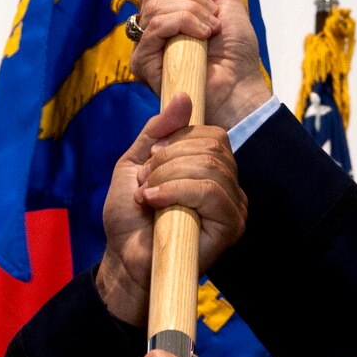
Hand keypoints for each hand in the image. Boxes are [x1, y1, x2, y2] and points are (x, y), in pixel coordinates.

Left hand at [96, 96, 247, 323]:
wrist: (124, 259)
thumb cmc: (131, 217)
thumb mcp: (136, 162)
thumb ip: (157, 131)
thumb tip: (184, 97)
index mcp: (212, 170)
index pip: (212, 134)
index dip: (177, 139)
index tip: (150, 160)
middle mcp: (229, 187)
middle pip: (211, 146)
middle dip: (168, 159)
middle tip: (145, 182)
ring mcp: (233, 208)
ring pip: (210, 166)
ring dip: (168, 176)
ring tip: (148, 195)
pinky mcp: (229, 228)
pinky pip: (211, 192)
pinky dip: (176, 190)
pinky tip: (154, 202)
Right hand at [131, 0, 273, 130]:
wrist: (241, 85)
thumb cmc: (236, 50)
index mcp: (166, 14)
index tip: (209, 1)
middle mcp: (152, 29)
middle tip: (213, 18)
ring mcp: (146, 46)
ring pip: (154, 5)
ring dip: (191, 11)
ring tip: (210, 31)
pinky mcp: (143, 63)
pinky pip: (154, 26)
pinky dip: (182, 24)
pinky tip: (201, 38)